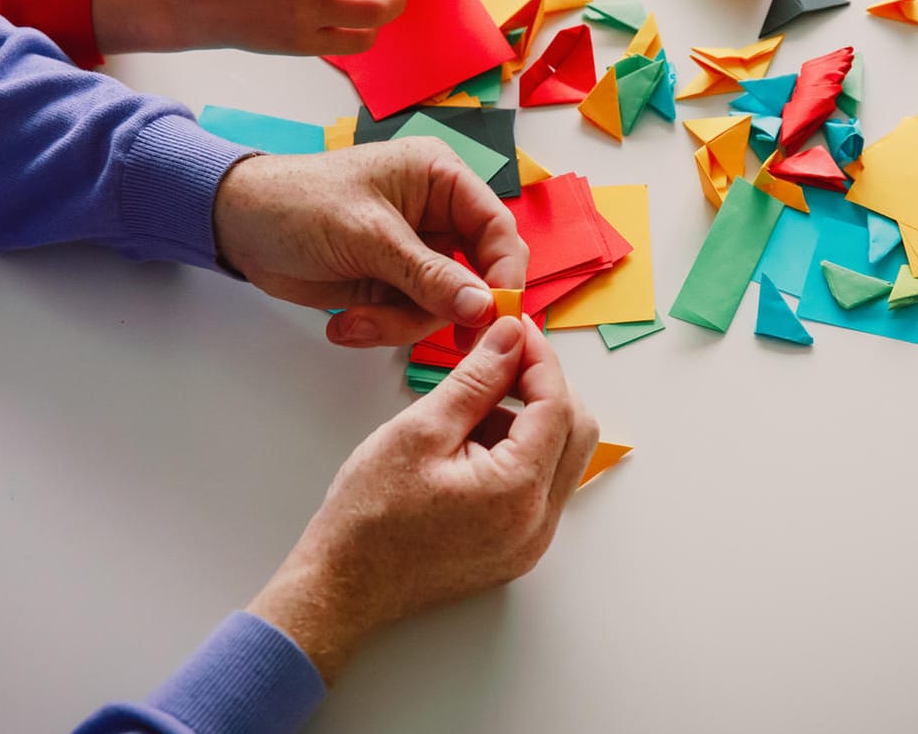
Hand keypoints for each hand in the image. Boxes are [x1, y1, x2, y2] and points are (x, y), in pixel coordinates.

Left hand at [212, 139, 527, 346]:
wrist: (237, 226)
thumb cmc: (298, 203)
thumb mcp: (368, 236)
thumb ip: (428, 273)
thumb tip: (483, 306)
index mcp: (440, 178)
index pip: (496, 227)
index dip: (504, 272)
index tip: (496, 315)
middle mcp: (437, 215)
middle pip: (477, 274)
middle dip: (444, 307)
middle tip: (440, 339)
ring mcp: (416, 253)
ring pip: (443, 305)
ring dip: (401, 323)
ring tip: (356, 321)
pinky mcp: (393, 283)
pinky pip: (411, 318)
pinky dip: (382, 327)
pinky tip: (346, 323)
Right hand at [245, 316, 599, 680]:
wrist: (341, 586)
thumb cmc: (369, 517)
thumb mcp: (421, 430)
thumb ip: (477, 379)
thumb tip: (512, 337)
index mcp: (518, 492)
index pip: (557, 406)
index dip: (540, 359)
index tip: (514, 331)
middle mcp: (538, 524)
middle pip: (575, 432)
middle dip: (545, 387)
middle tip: (502, 359)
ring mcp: (530, 542)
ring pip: (560, 459)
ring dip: (532, 420)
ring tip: (472, 406)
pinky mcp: (516, 550)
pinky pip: (540, 488)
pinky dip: (520, 454)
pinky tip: (472, 443)